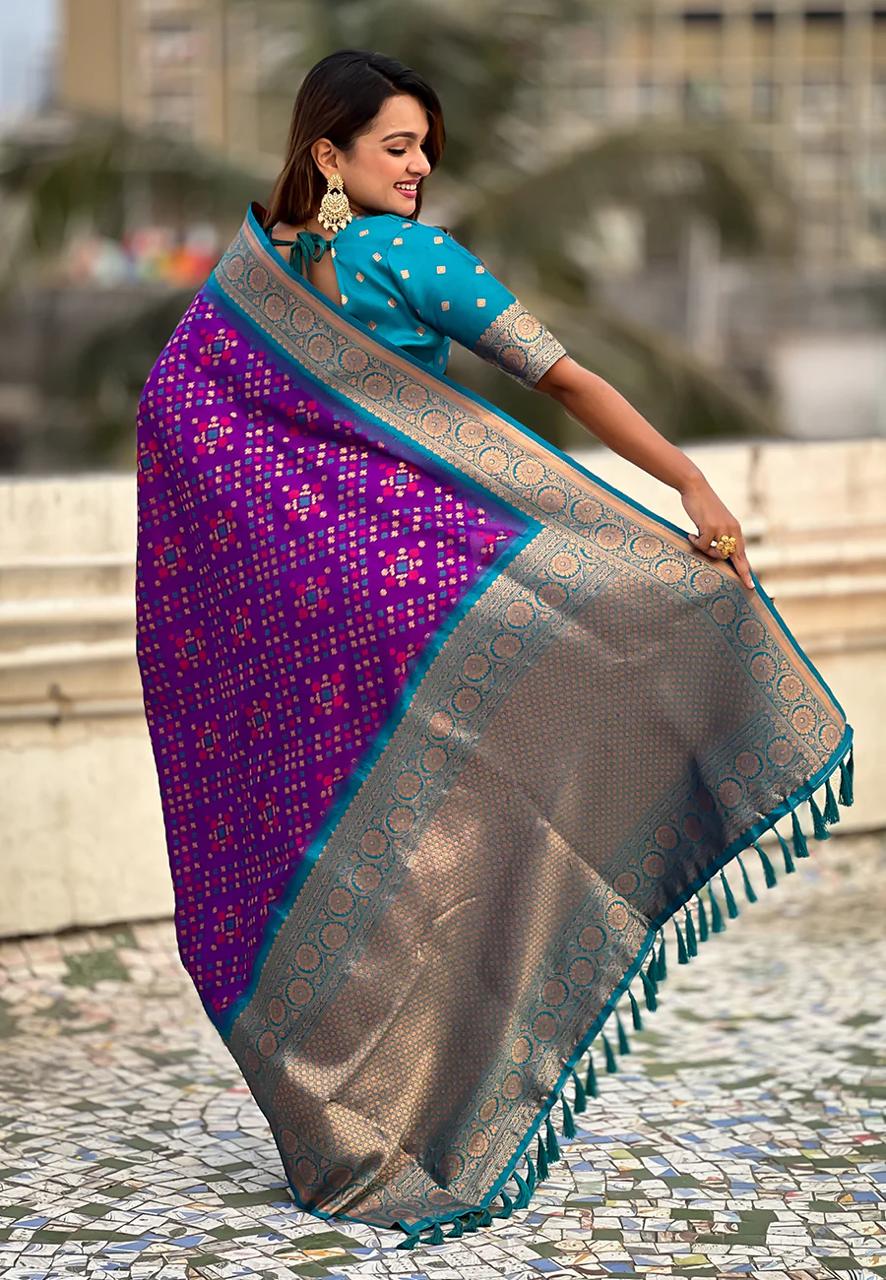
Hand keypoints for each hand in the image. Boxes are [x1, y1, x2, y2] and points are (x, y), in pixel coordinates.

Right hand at [680, 475, 754, 590]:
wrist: (695, 488)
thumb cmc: (703, 506)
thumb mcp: (716, 522)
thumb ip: (720, 536)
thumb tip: (720, 554)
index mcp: (735, 529)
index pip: (742, 553)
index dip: (746, 569)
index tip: (751, 584)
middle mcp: (732, 530)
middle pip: (736, 557)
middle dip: (743, 573)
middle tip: (749, 586)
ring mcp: (722, 529)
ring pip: (716, 553)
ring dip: (705, 550)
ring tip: (697, 539)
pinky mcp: (710, 527)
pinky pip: (703, 545)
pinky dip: (695, 542)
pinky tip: (691, 533)